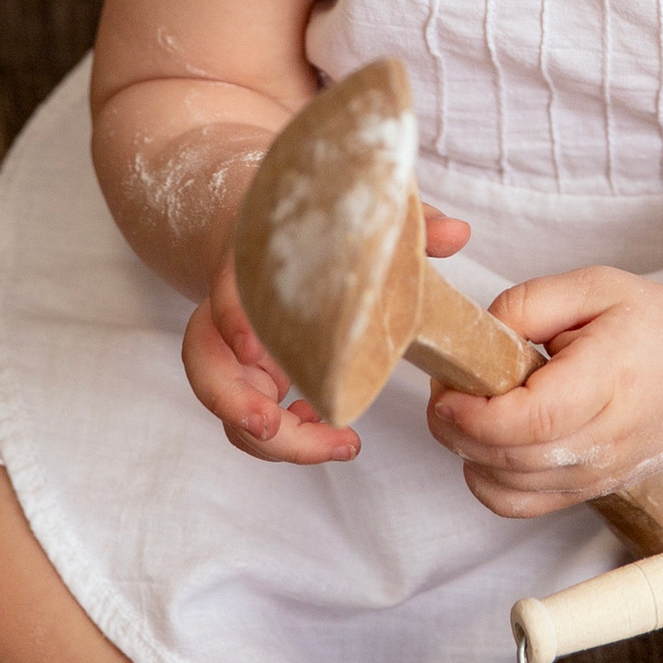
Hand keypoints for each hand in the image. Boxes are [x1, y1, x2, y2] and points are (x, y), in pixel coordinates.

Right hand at [182, 209, 473, 466]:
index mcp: (250, 266)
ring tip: (339, 445)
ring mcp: (233, 348)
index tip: (258, 352)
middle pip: (205, 361)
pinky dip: (288, 436)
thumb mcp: (362, 218)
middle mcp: (229, 310)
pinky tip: (334, 435)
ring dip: (271, 436)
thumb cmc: (318, 229)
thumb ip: (408, 222)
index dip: (234, 323)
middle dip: (231, 401)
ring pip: (226, 400)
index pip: (226, 293)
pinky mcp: (248, 375)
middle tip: (271, 428)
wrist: (268, 230)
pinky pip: (252, 416)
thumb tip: (457, 234)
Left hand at [426, 264, 662, 516]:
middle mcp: (609, 438)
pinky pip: (517, 505)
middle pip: (512, 458)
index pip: (535, 419)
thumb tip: (476, 340)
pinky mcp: (587, 492)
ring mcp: (600, 474)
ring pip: (507, 488)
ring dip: (466, 452)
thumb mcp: (593, 286)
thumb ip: (528, 305)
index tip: (448, 387)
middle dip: (457, 427)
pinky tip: (487, 443)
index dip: (477, 413)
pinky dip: (485, 479)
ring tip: (469, 408)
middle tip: (446, 388)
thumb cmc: (647, 325)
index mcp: (613, 377)